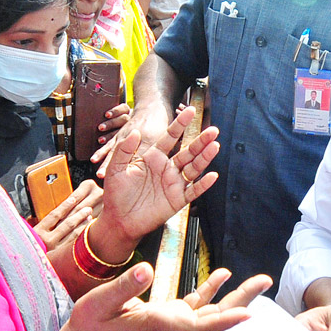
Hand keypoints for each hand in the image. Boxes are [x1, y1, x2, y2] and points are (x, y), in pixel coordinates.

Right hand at [33, 180, 102, 251]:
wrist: (27, 264)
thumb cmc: (27, 246)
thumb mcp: (29, 233)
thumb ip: (40, 225)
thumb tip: (52, 213)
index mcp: (38, 231)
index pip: (54, 215)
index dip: (65, 206)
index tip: (73, 199)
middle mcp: (47, 240)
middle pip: (67, 224)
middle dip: (79, 215)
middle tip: (88, 208)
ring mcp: (55, 250)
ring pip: (72, 234)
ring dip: (82, 224)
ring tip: (89, 217)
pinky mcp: (61, 257)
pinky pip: (74, 244)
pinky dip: (81, 236)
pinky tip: (86, 231)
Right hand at [49, 261, 271, 330]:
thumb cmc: (89, 325)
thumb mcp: (100, 302)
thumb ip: (125, 287)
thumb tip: (146, 269)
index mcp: (158, 325)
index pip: (197, 325)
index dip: (223, 320)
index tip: (249, 314)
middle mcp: (171, 327)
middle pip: (214, 319)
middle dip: (242, 302)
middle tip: (266, 282)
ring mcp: (172, 323)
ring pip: (211, 312)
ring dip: (235, 297)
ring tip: (259, 280)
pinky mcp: (168, 316)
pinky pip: (196, 305)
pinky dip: (211, 290)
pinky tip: (223, 275)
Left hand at [89, 107, 218, 255]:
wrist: (119, 220)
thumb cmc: (116, 195)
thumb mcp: (115, 169)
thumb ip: (123, 150)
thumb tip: (135, 132)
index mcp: (153, 158)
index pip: (170, 137)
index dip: (180, 124)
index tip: (189, 110)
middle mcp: (166, 168)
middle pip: (188, 151)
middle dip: (201, 141)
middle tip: (213, 130)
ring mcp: (173, 184)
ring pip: (193, 168)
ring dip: (204, 157)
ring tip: (215, 145)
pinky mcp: (177, 200)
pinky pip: (193, 190)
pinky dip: (203, 184)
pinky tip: (212, 175)